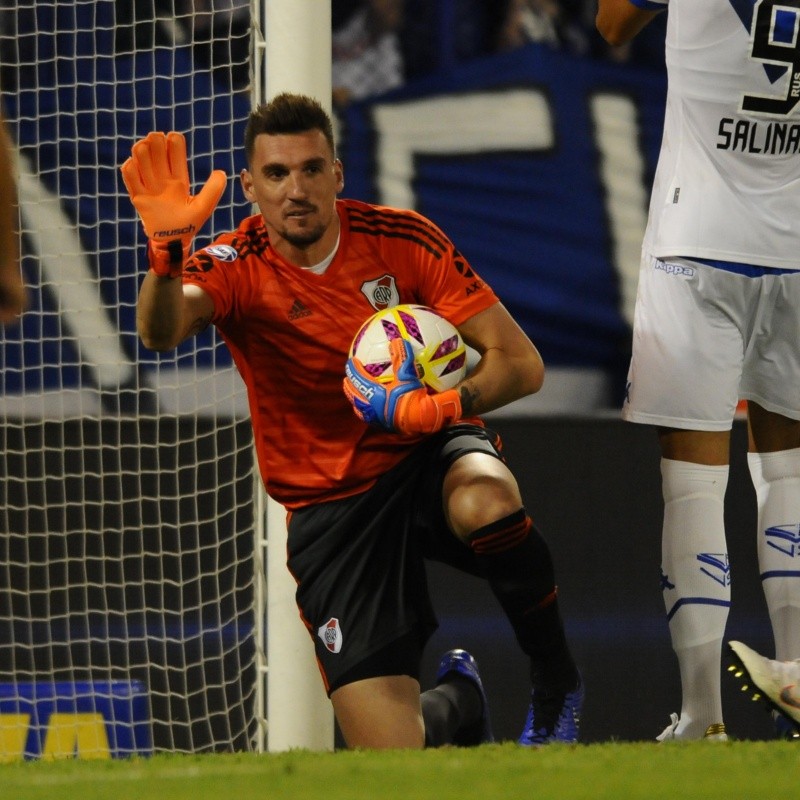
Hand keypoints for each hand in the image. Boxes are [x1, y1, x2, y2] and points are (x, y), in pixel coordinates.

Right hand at [121, 132, 226, 276]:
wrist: (173, 241)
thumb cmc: (189, 224)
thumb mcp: (203, 207)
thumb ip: (213, 190)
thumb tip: (221, 172)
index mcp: (179, 179)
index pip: (175, 155)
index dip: (173, 143)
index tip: (173, 136)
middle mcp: (163, 180)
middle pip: (157, 153)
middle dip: (155, 142)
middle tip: (155, 137)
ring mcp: (150, 187)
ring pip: (142, 161)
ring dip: (141, 151)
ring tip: (142, 146)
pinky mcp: (138, 197)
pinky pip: (130, 178)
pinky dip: (129, 169)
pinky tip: (133, 164)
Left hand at [343, 338, 461, 433]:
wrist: (422, 421)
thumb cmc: (414, 398)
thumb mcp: (408, 376)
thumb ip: (402, 358)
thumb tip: (396, 341)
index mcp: (374, 394)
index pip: (358, 379)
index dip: (353, 369)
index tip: (350, 361)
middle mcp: (371, 408)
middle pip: (354, 396)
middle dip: (349, 386)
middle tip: (347, 379)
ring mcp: (376, 420)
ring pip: (360, 409)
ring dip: (357, 400)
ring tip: (357, 396)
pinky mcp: (384, 427)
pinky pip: (372, 418)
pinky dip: (369, 412)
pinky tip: (375, 410)